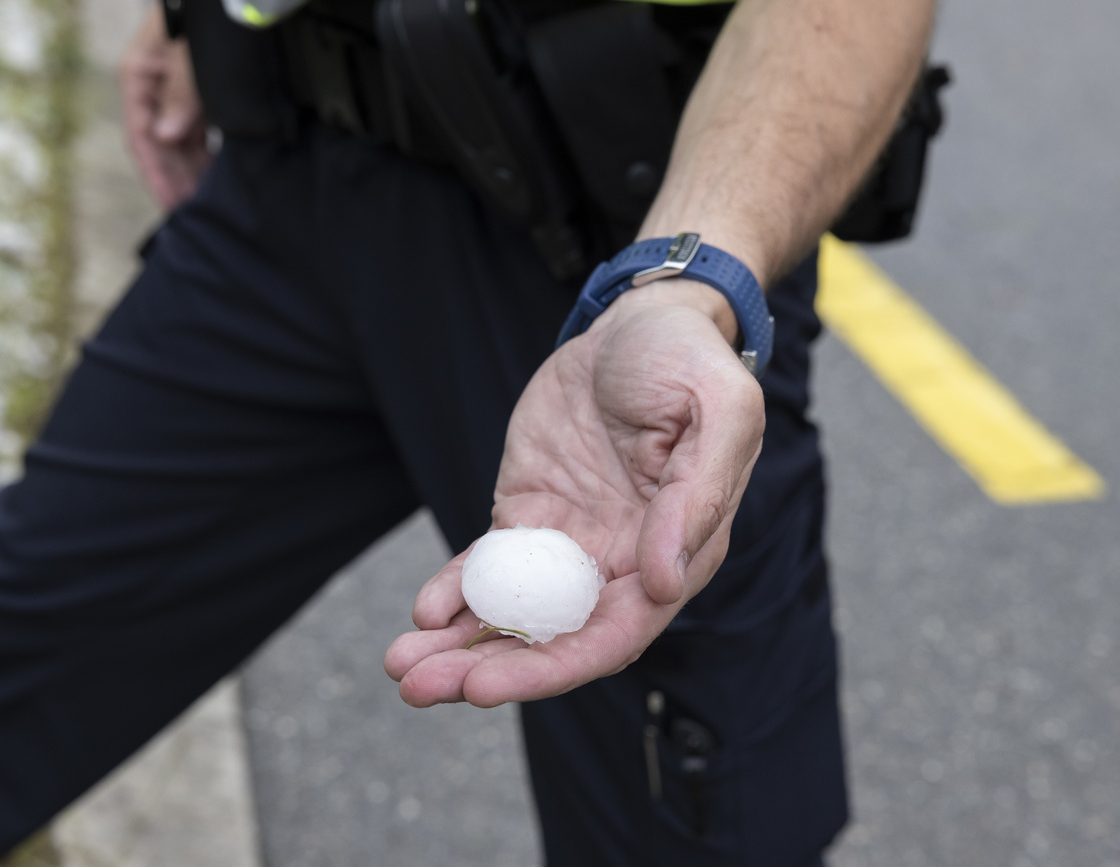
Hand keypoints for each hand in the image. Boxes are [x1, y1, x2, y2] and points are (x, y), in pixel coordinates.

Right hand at [119, 7, 211, 210]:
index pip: (141, 134)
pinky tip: (217, 175)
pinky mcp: (201, 90)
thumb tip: (165, 135)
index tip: (170, 204)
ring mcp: (178, 89)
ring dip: (192, 170)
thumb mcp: (190, 51)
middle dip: (177, 179)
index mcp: (140, 74)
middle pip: (162, 143)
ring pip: (181, 139)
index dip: (155, 173)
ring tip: (206, 202)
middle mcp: (155, 86)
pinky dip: (208, 152)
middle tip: (193, 214)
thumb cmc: (204, 12)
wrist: (227, 1)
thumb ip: (181, 91)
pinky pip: (201, 129)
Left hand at [385, 280, 764, 706]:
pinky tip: (423, 610)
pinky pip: (489, 564)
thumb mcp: (719, 410)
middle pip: (552, 638)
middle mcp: (622, 562)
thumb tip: (664, 582)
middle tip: (416, 686)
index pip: (612, 634)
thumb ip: (700, 495)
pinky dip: (455, 591)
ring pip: (513, 612)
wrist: (640, 318)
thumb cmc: (689, 360)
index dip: (552, 666)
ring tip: (400, 667)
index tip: (486, 685)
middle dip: (485, 670)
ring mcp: (571, 541)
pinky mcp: (530, 512)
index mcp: (676, 553)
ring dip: (457, 646)